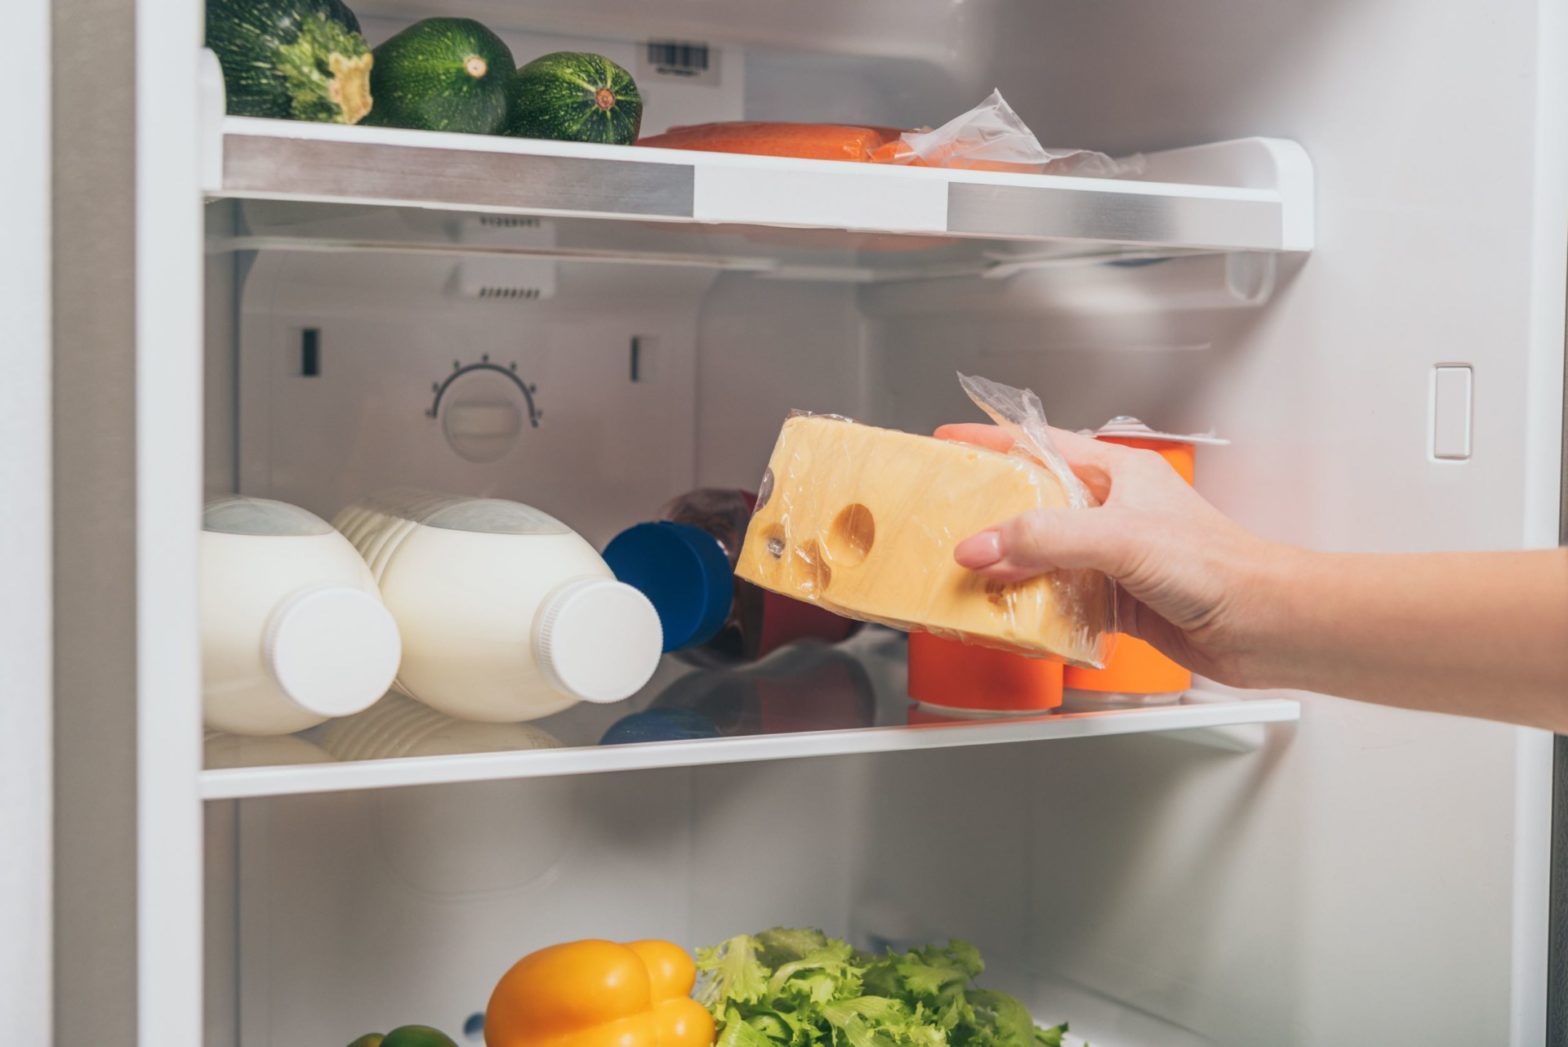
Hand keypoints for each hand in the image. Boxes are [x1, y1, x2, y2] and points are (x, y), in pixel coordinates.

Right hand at [937, 423, 1291, 685]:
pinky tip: (1014, 615)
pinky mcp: (1117, 599)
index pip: (1039, 446)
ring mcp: (1112, 557)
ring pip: (1042, 555)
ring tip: (969, 574)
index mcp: (1116, 474)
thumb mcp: (1119, 537)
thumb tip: (982, 546)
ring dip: (1009, 568)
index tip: (948, 442)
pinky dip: (1034, 607)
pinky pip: (1058, 598)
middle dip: (988, 514)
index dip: (991, 442)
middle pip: (1032, 505)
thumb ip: (1045, 539)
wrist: (1262, 625)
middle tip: (946, 521)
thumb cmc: (1218, 566)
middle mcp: (1112, 510)